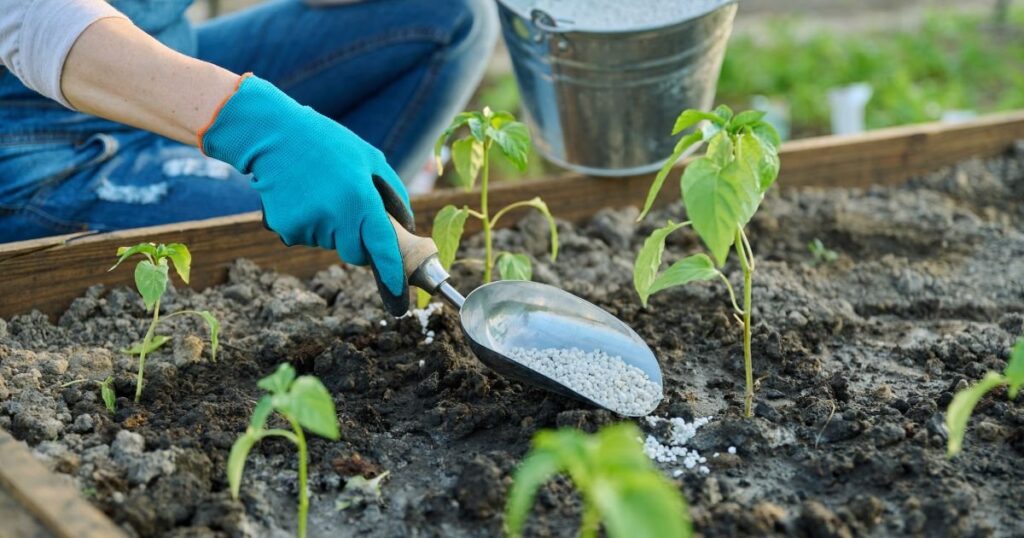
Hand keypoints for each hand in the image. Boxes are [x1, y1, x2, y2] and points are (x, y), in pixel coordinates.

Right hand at [200, 74, 413, 314]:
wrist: (274, 135)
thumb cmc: (329, 144)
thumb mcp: (370, 158)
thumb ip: (393, 195)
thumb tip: (405, 228)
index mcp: (360, 198)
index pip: (381, 246)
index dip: (392, 274)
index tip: (400, 298)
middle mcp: (335, 216)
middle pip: (355, 254)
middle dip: (357, 241)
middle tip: (348, 209)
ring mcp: (308, 225)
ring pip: (330, 244)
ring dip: (331, 227)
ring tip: (320, 191)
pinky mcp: (286, 228)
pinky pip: (307, 238)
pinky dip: (309, 224)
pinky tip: (302, 196)